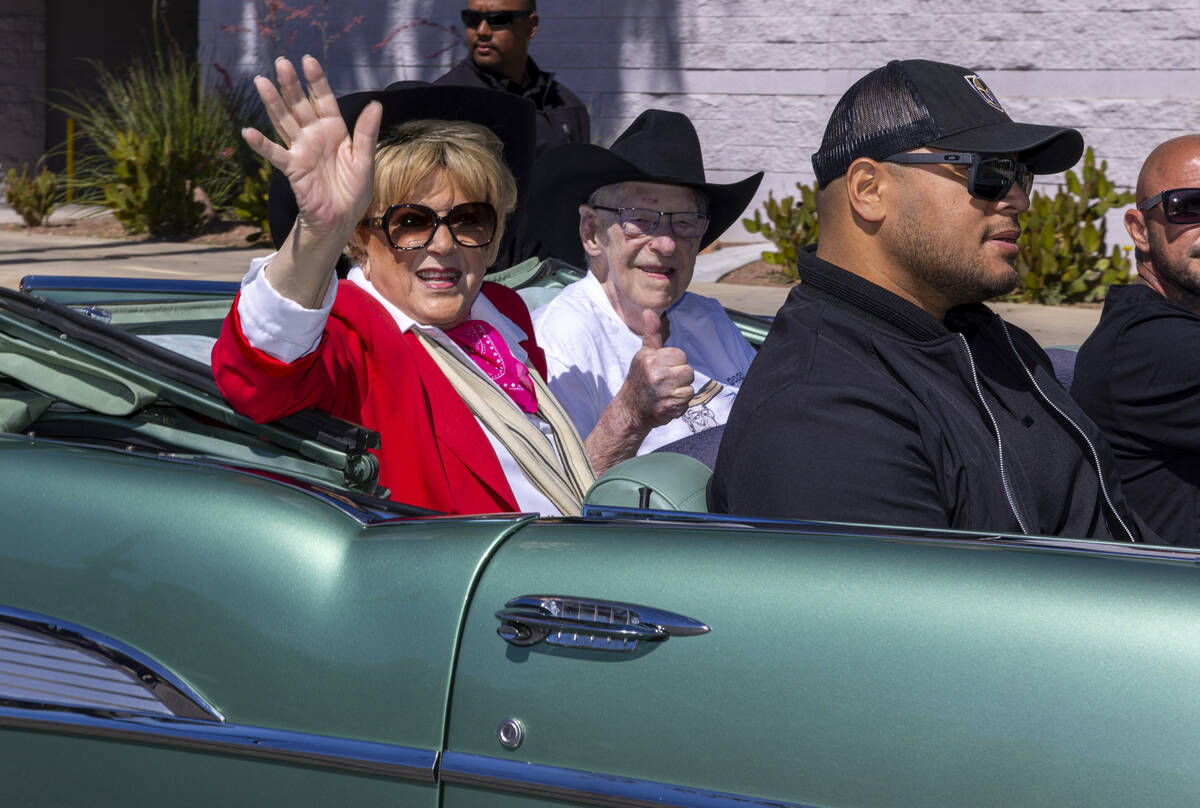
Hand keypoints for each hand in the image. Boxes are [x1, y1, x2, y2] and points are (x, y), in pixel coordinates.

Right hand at [242, 55, 379, 244]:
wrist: (340, 220)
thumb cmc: (353, 191)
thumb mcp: (364, 161)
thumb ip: (366, 133)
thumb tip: (376, 105)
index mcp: (334, 131)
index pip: (324, 100)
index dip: (316, 81)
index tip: (307, 60)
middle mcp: (314, 135)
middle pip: (300, 105)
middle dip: (291, 84)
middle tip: (281, 62)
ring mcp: (301, 150)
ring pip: (284, 121)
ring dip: (273, 103)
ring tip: (261, 81)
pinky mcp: (292, 168)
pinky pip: (275, 154)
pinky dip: (261, 144)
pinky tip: (248, 131)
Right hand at [620, 309, 694, 428]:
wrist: (630, 409)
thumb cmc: (640, 378)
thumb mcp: (644, 354)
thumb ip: (652, 333)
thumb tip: (650, 311)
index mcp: (652, 360)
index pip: (681, 355)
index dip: (674, 362)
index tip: (662, 368)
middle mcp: (657, 376)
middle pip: (688, 371)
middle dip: (680, 377)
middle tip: (665, 382)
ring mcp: (663, 394)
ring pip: (689, 388)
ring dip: (681, 391)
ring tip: (666, 392)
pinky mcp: (669, 408)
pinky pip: (687, 402)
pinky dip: (679, 404)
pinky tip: (667, 402)